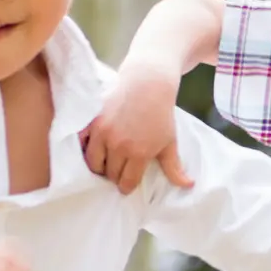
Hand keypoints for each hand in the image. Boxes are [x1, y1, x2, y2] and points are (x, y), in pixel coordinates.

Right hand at [83, 58, 191, 195]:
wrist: (147, 84)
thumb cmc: (161, 115)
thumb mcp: (170, 142)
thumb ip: (174, 167)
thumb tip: (188, 185)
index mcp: (139, 153)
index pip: (126, 182)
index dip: (126, 187)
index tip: (126, 186)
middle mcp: (119, 145)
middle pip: (109, 174)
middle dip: (114, 176)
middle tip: (117, 172)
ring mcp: (103, 133)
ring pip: (93, 163)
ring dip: (99, 166)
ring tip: (105, 163)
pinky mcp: (92, 121)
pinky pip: (83, 144)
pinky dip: (86, 149)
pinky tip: (94, 149)